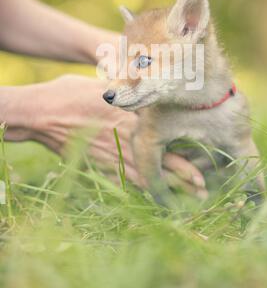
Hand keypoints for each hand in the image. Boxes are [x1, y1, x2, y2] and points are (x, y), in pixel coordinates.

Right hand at [26, 75, 206, 196]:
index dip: (185, 162)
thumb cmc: (71, 93)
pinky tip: (153, 198)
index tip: (202, 173)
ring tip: (186, 201)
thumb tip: (145, 88)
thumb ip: (128, 91)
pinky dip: (140, 191)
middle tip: (203, 192)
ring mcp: (111, 156)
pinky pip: (123, 182)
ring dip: (167, 191)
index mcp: (130, 120)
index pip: (165, 145)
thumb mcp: (105, 86)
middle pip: (160, 166)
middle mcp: (125, 141)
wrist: (42, 113)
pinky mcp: (98, 165)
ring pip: (145, 179)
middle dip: (183, 181)